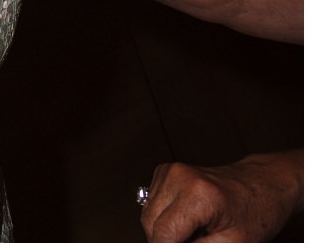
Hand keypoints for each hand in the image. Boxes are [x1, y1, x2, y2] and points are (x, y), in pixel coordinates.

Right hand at [142, 151, 303, 241]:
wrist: (262, 185)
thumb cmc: (255, 213)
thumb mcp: (232, 243)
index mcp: (198, 195)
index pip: (162, 233)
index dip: (167, 247)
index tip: (184, 247)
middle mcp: (179, 177)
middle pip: (150, 222)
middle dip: (166, 240)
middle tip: (196, 240)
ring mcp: (170, 171)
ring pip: (148, 214)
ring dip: (164, 228)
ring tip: (194, 230)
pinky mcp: (165, 171)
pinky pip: (152, 203)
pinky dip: (164, 215)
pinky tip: (187, 217)